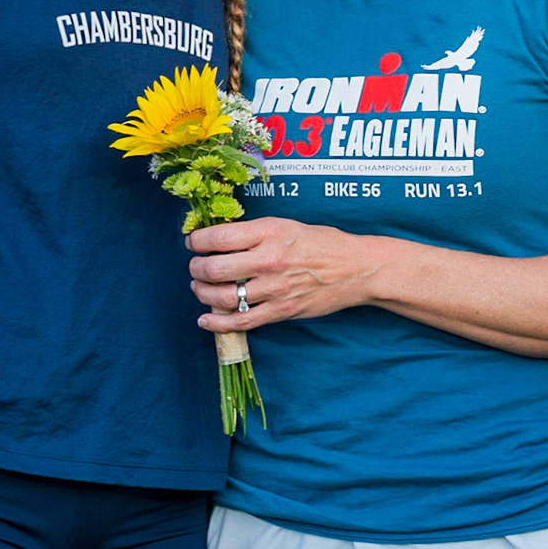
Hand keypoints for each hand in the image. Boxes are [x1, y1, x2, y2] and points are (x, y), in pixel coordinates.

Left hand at [187, 217, 368, 330]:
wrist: (355, 269)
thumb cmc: (322, 242)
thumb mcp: (287, 225)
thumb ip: (254, 232)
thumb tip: (219, 238)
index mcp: (270, 233)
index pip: (220, 237)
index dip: (197, 241)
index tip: (192, 242)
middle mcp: (270, 260)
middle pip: (216, 268)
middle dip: (196, 268)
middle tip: (195, 266)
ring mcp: (275, 288)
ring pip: (224, 296)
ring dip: (202, 293)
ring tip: (199, 287)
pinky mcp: (281, 311)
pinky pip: (242, 321)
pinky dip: (218, 323)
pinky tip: (205, 319)